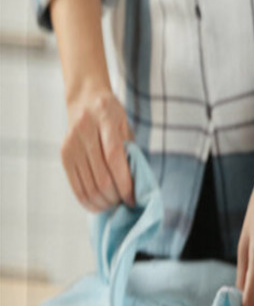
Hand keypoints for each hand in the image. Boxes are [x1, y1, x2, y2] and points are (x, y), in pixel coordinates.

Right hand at [62, 88, 134, 211]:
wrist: (85, 99)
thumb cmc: (112, 117)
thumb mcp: (125, 126)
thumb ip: (130, 152)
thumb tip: (138, 188)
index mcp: (105, 118)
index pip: (114, 158)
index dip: (125, 184)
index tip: (133, 199)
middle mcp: (84, 130)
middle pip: (101, 177)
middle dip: (116, 197)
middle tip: (125, 203)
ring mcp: (71, 143)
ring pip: (89, 185)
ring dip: (103, 202)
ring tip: (114, 205)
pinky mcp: (63, 154)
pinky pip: (75, 185)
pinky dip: (88, 201)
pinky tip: (99, 205)